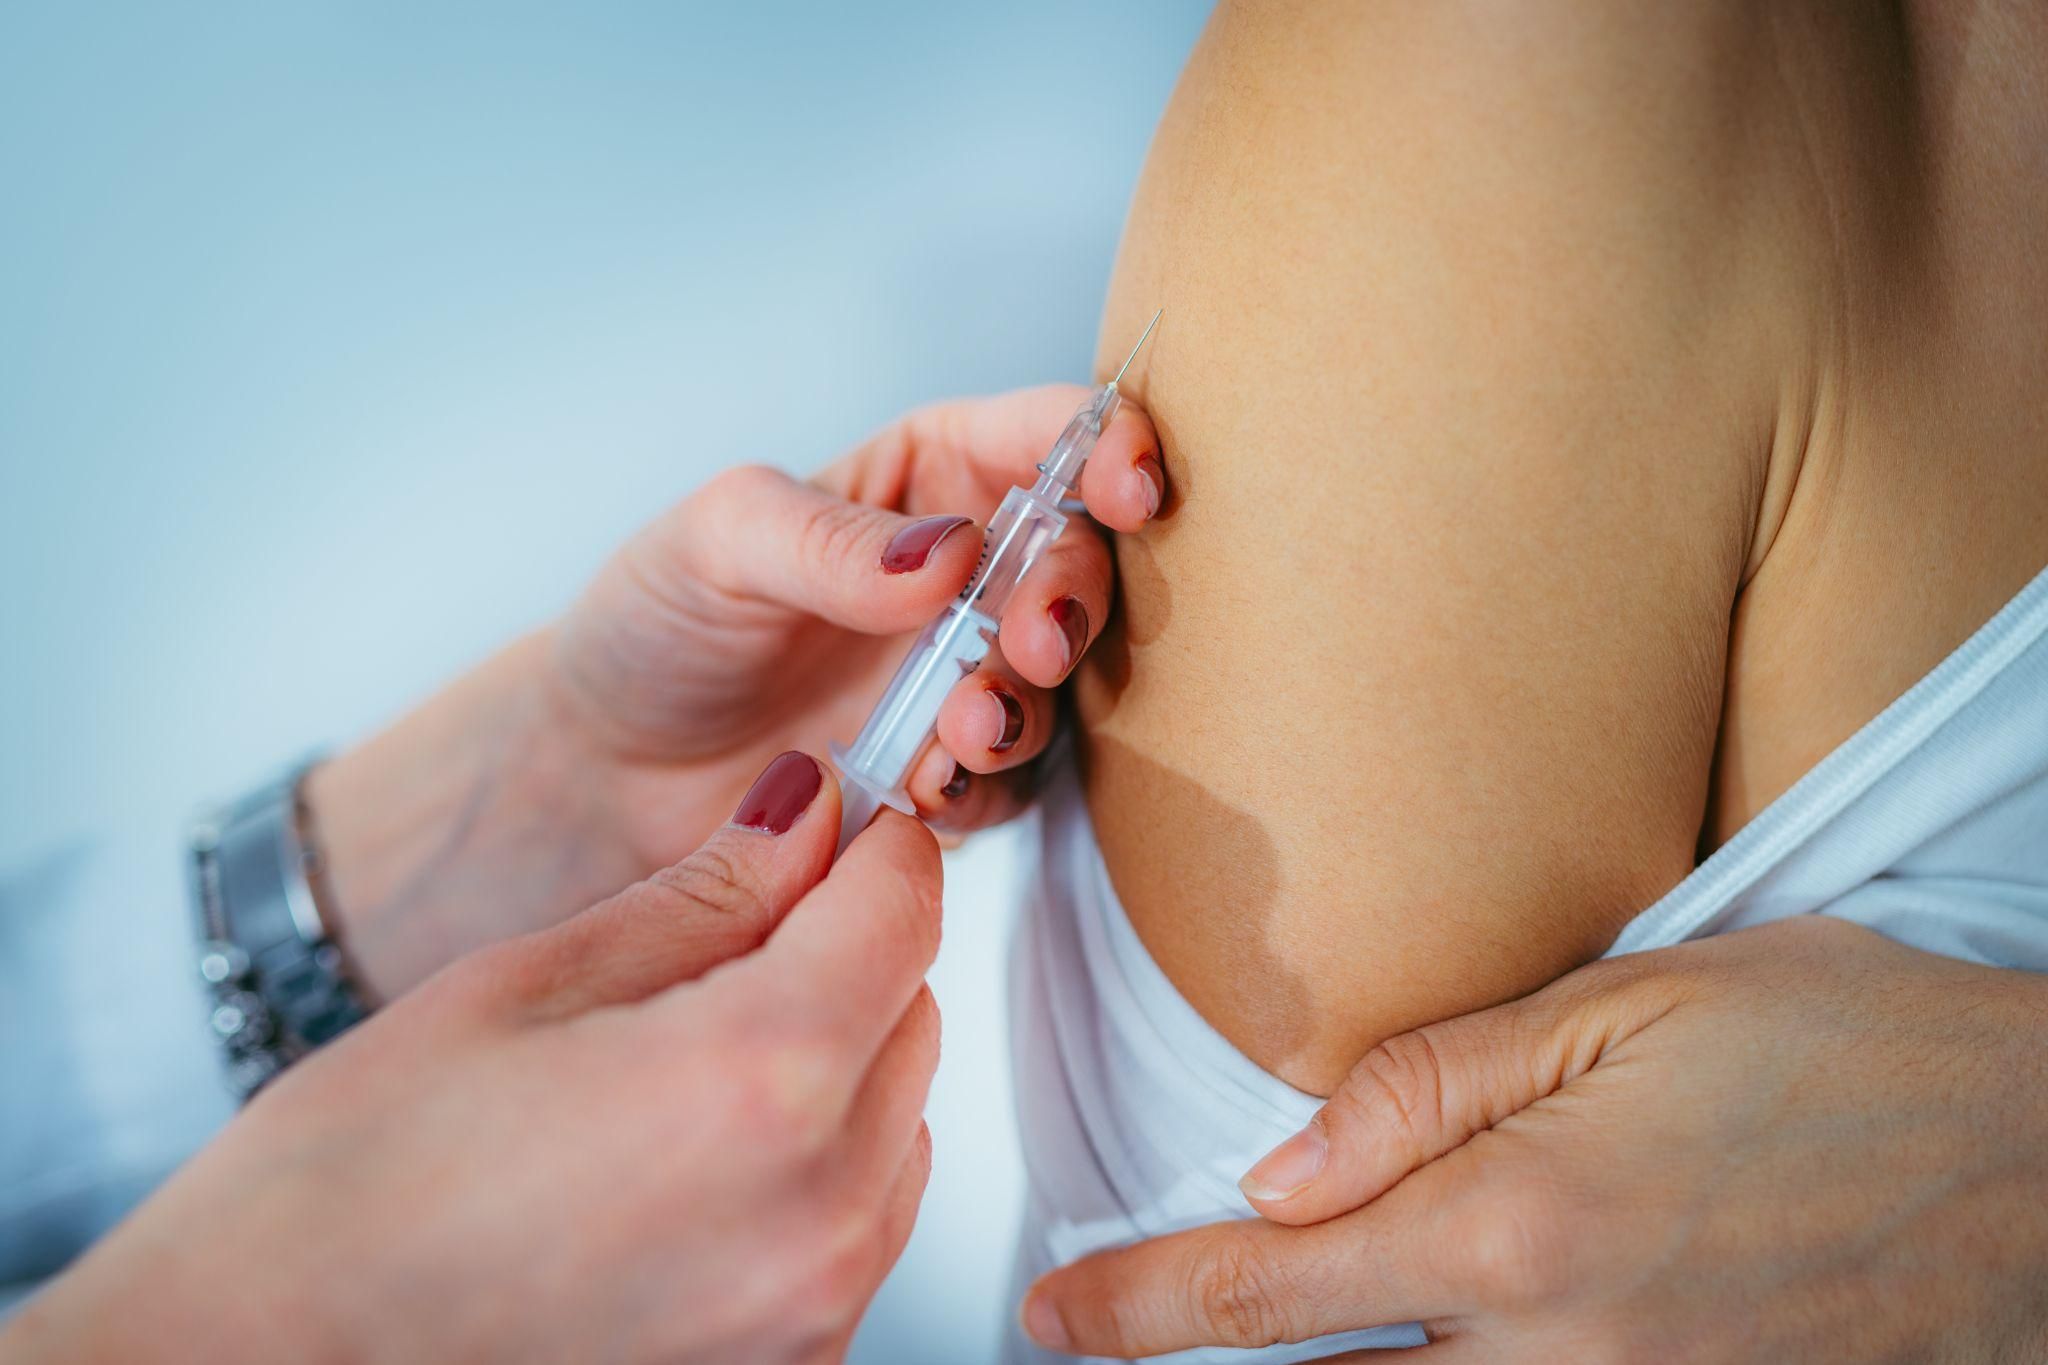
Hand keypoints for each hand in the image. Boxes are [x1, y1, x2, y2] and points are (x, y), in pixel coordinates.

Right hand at [7, 753, 942, 1364]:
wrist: (270, 1361)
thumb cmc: (355, 1184)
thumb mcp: (527, 983)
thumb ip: (707, 895)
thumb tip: (807, 813)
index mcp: (758, 1078)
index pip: (904, 910)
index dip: (872, 848)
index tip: (830, 826)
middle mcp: (819, 1206)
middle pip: (913, 1013)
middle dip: (843, 956)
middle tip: (723, 946)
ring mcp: (814, 1303)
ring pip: (899, 1119)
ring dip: (833, 1067)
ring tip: (680, 1071)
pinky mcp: (796, 1364)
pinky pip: (860, 1221)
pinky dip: (812, 1169)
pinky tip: (686, 1165)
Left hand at [309, 387, 1160, 998]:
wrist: (606, 768)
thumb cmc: (658, 622)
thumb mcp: (718, 541)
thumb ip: (828, 540)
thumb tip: (950, 550)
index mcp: (929, 477)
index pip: (1045, 437)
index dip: (1108, 449)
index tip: (1127, 488)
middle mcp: (969, 572)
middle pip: (1078, 563)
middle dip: (1071, 599)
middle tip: (1027, 641)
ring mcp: (967, 675)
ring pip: (1060, 682)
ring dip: (1028, 704)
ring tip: (963, 729)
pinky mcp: (955, 773)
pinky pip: (1013, 782)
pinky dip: (987, 786)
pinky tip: (927, 789)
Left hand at [1025, 917, 2047, 1361]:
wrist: (2047, 1160)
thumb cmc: (1847, 1047)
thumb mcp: (1627, 1007)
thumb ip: (1430, 1088)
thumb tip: (1280, 1165)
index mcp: (1515, 1230)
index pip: (1265, 1290)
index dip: (1139, 1307)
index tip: (1057, 1320)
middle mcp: (1560, 1359)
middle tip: (1118, 1343)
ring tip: (1279, 1341)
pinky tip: (1433, 1355)